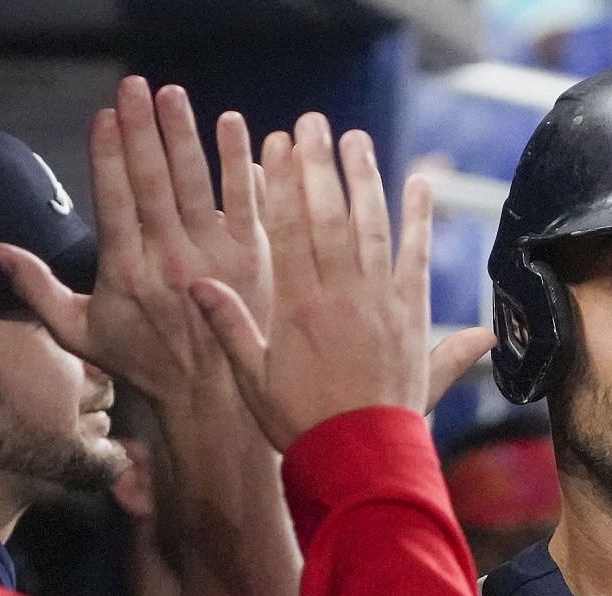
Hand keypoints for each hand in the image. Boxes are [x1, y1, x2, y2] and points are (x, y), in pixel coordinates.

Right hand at [0, 78, 270, 411]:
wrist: (210, 396)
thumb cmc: (141, 362)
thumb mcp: (79, 333)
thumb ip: (37, 289)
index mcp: (126, 271)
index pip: (114, 202)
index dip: (108, 157)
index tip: (103, 117)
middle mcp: (170, 260)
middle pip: (153, 182)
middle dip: (142, 130)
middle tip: (134, 86)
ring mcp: (214, 257)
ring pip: (198, 183)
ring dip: (184, 134)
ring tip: (172, 95)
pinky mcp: (252, 257)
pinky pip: (246, 201)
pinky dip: (238, 162)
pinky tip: (231, 124)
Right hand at [190, 115, 494, 450]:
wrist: (360, 457)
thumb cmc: (302, 423)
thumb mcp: (253, 379)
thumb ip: (228, 326)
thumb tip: (192, 281)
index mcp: (296, 307)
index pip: (287, 230)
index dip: (283, 182)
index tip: (277, 143)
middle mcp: (339, 296)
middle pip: (328, 216)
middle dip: (319, 165)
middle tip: (312, 122)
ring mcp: (379, 302)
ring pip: (371, 227)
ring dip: (364, 178)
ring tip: (354, 138)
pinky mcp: (411, 316)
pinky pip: (416, 258)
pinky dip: (419, 219)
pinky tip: (418, 182)